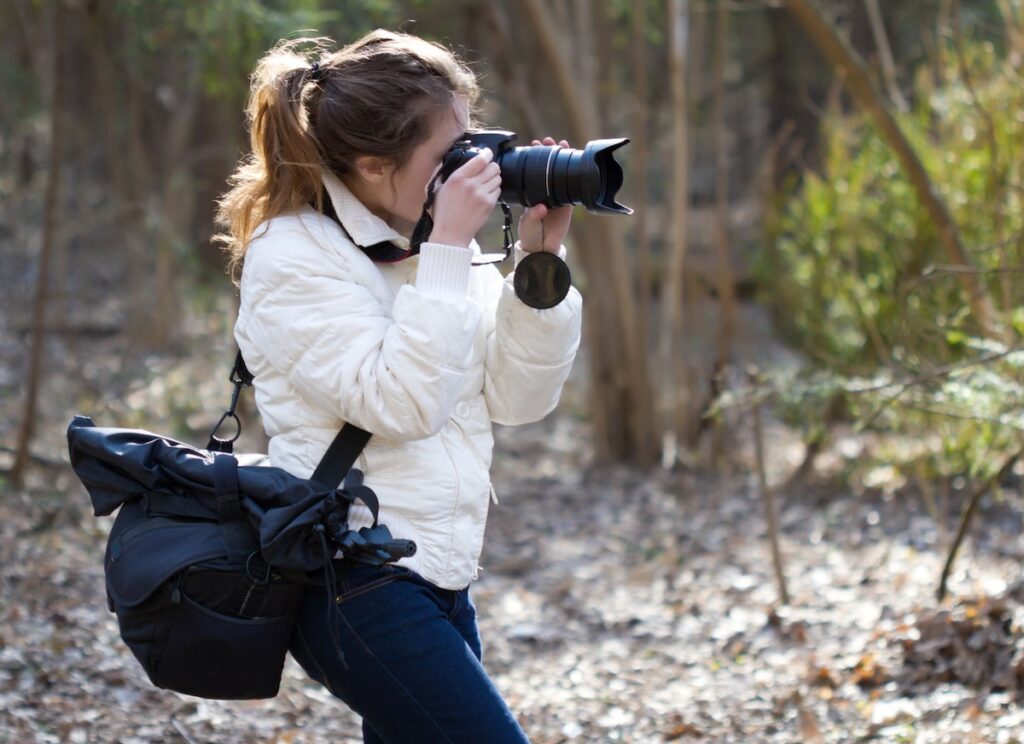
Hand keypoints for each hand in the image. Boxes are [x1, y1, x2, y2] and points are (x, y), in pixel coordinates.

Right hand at [428, 149, 501, 248]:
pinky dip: (494, 191)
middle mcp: (471, 184)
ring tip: (486, 184)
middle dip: (492, 167)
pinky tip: (485, 195)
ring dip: (494, 179)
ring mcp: (481, 195)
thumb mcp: (436, 189)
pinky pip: (498, 191)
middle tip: (487, 170)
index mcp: (457, 178)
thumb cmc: (442, 213)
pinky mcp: (489, 205)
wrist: (450, 234)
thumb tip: (450, 159)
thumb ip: (442, 172)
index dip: (487, 154)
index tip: (487, 154)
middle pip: (493, 167)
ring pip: (498, 178)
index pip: (480, 159)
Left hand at [518, 137, 573, 252]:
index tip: (534, 145)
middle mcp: (544, 192)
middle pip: (547, 168)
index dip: (534, 158)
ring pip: (560, 174)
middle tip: (548, 140)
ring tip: (563, 144)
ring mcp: (557, 197)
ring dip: (562, 159)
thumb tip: (541, 207)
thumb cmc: (530, 234)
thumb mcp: (527, 224)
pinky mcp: (568, 205)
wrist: (542, 248)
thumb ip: (532, 216)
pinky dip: (574, 178)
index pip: (532, 172)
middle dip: (549, 153)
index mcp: (531, 193)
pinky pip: (572, 189)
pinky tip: (576, 165)